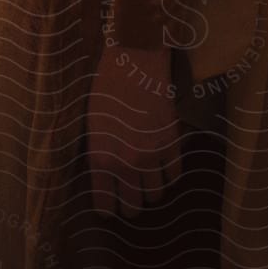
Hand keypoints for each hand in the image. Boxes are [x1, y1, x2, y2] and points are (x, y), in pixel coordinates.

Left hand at [85, 45, 182, 217]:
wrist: (134, 60)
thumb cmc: (107, 88)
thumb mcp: (92, 125)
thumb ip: (99, 156)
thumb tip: (107, 179)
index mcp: (100, 160)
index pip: (105, 205)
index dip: (109, 208)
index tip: (111, 205)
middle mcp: (126, 164)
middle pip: (133, 208)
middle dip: (131, 205)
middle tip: (131, 195)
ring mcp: (151, 155)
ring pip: (156, 196)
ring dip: (151, 191)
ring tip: (148, 180)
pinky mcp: (171, 143)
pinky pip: (175, 176)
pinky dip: (170, 175)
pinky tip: (163, 165)